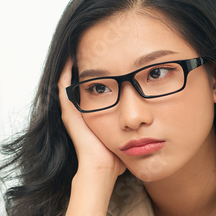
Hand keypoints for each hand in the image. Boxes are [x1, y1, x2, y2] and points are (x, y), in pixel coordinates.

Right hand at [58, 56, 125, 179]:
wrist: (103, 168)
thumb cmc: (116, 158)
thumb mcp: (126, 136)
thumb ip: (135, 127)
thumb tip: (151, 121)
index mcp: (93, 116)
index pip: (93, 90)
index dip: (96, 74)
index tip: (105, 59)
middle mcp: (80, 113)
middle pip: (80, 83)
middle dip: (85, 66)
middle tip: (90, 48)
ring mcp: (72, 112)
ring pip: (68, 82)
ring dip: (72, 66)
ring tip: (77, 47)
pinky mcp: (69, 113)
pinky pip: (64, 87)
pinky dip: (66, 72)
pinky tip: (69, 58)